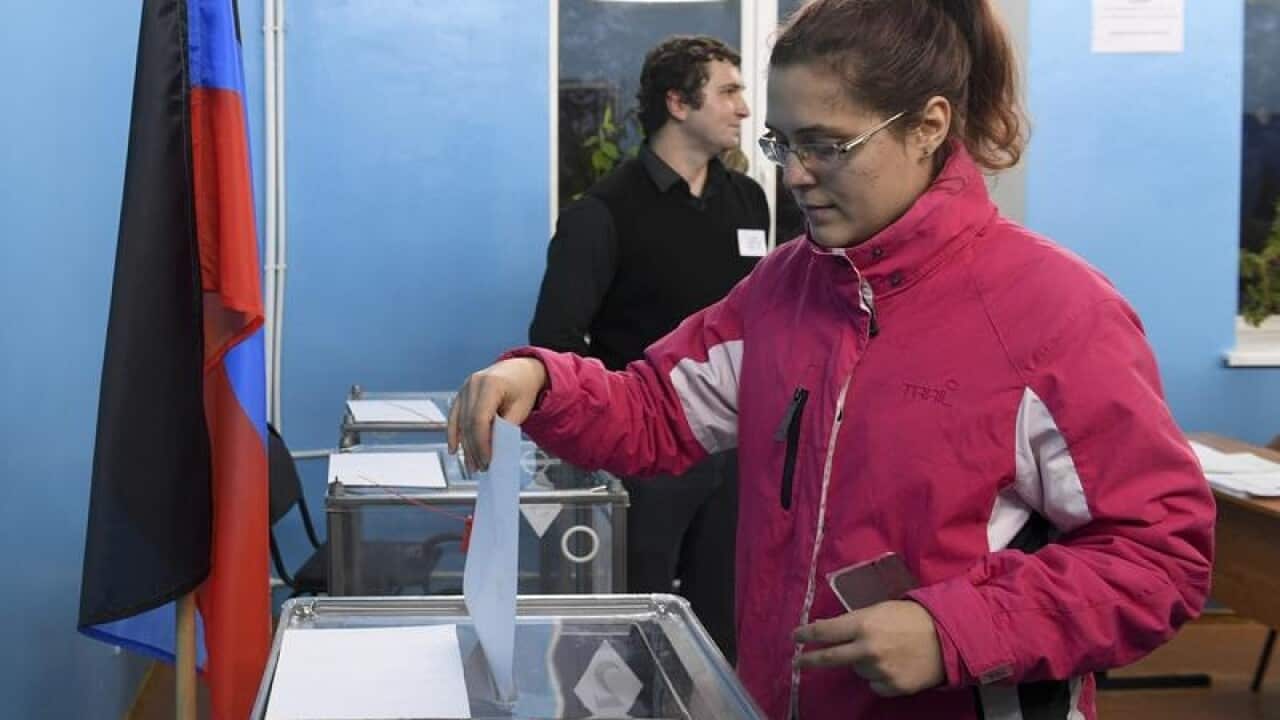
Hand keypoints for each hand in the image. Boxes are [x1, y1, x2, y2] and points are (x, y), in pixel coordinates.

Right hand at [447, 358, 547, 471]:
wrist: (520, 370)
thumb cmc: (524, 390)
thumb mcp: (520, 409)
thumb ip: (505, 427)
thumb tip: (491, 451)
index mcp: (491, 384)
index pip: (480, 419)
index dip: (481, 443)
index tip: (486, 461)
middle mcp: (474, 384)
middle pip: (468, 423)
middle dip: (473, 448)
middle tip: (480, 468)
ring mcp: (465, 387)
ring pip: (461, 422)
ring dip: (465, 446)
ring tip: (471, 465)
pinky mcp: (462, 393)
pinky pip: (455, 416)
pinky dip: (454, 433)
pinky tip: (454, 449)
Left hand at [793, 600, 943, 696]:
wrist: (947, 638)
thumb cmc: (912, 617)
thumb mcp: (880, 610)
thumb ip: (854, 621)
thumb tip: (828, 630)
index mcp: (862, 625)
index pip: (824, 631)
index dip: (806, 635)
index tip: (795, 638)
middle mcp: (867, 649)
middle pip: (829, 659)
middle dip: (809, 661)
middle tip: (798, 663)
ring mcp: (879, 670)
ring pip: (857, 670)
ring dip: (862, 663)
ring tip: (884, 651)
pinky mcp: (892, 687)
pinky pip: (874, 684)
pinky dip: (879, 677)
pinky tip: (893, 665)